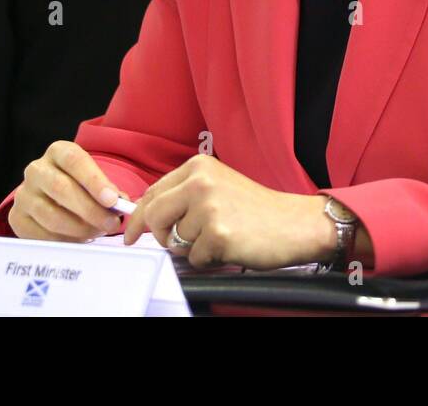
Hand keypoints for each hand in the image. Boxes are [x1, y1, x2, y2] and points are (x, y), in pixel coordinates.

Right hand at [7, 140, 127, 241]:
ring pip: (51, 215)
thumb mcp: (95, 181)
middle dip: (90, 210)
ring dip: (80, 228)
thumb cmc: (80, 187)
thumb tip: (122, 205)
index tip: (113, 200)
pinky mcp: (17, 218)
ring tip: (97, 232)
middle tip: (111, 224)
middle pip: (61, 188)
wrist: (52, 198)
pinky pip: (41, 235)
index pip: (74, 161)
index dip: (94, 180)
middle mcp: (36, 170)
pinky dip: (64, 241)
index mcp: (57, 152)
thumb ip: (109, 191)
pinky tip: (79, 240)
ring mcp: (23, 194)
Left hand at [122, 154, 335, 269]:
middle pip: (155, 216)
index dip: (139, 217)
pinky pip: (194, 258)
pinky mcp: (218, 234)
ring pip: (175, 240)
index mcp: (198, 167)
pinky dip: (209, 259)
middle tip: (176, 243)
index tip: (132, 233)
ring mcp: (209, 208)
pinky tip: (230, 246)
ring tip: (220, 237)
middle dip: (161, 236)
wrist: (295, 223)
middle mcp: (200, 183)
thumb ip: (183, 194)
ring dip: (193, 248)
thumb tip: (146, 216)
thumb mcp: (218, 186)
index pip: (153, 192)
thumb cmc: (257, 209)